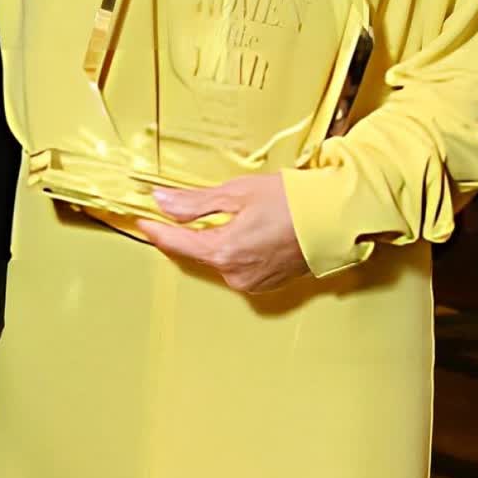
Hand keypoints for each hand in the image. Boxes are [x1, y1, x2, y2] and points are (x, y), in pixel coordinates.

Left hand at [134, 174, 308, 294]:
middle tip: (182, 209)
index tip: (142, 220)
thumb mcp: (238, 193)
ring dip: (214, 240)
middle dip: (188, 232)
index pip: (177, 243)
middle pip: (198, 251)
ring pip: (218, 259)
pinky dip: (235, 249)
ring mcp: (252, 283)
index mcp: (225, 252)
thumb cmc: (294, 203)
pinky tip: (247, 231)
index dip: (156, 230)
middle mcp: (235, 275)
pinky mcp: (266, 284)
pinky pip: (238, 266)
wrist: (335, 220)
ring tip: (230, 216)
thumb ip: (196, 202)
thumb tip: (163, 202)